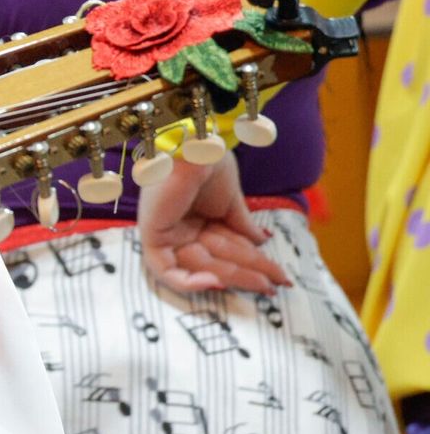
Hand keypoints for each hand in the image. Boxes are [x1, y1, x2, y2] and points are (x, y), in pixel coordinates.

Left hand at [137, 153, 290, 294]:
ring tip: (262, 284)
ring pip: (199, 268)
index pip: (229, 250)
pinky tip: (215, 282)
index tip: (281, 278)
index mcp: (201, 220)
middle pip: (218, 261)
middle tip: (278, 286)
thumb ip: (242, 224)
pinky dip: (187, 282)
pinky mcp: (151, 236)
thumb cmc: (209, 164)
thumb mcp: (232, 200)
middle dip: (250, 274)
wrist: (195, 148)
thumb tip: (262, 242)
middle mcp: (184, 230)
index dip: (255, 264)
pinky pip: (164, 270)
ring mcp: (168, 234)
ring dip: (233, 278)